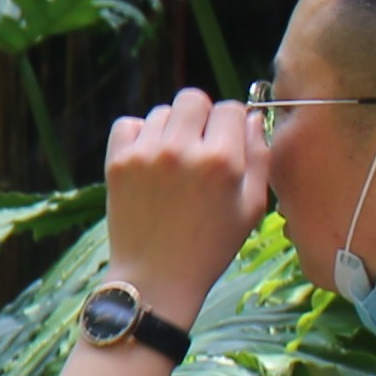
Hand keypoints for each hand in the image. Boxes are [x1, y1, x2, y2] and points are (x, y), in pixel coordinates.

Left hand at [101, 88, 270, 322]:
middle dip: (201, 117)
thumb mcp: (251, 207)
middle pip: (193, 98)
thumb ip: (258, 156)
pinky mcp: (117, 162)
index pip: (231, 108)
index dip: (233, 124)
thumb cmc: (211, 247)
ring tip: (173, 163)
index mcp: (220, 160)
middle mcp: (181, 149)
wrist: (156, 277)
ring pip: (162, 112)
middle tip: (200, 147)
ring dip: (171, 129)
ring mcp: (145, 154)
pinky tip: (149, 161)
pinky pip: (128, 124)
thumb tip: (253, 117)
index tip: (227, 142)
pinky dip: (139, 135)